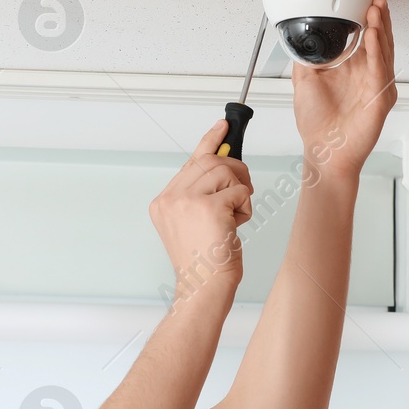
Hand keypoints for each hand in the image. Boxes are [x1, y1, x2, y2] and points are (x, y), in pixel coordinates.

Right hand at [149, 120, 254, 296]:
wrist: (204, 284)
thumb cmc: (205, 259)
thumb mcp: (195, 221)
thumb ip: (202, 192)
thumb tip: (224, 160)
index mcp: (163, 201)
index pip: (190, 161)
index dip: (210, 141)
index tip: (223, 125)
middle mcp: (170, 198)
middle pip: (210, 161)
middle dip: (235, 169)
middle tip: (245, 187)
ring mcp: (186, 201)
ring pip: (226, 172)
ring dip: (241, 191)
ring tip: (236, 214)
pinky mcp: (208, 207)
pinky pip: (239, 190)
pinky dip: (245, 206)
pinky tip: (236, 225)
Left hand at [291, 0, 397, 178]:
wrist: (324, 152)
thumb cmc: (318, 126)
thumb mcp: (304, 82)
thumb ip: (305, 59)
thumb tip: (301, 37)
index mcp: (353, 69)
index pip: (365, 36)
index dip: (367, 17)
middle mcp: (367, 75)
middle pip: (379, 38)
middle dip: (379, 15)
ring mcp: (376, 86)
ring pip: (383, 49)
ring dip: (380, 27)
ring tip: (376, 8)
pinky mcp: (379, 98)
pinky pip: (380, 69)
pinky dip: (377, 50)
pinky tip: (373, 34)